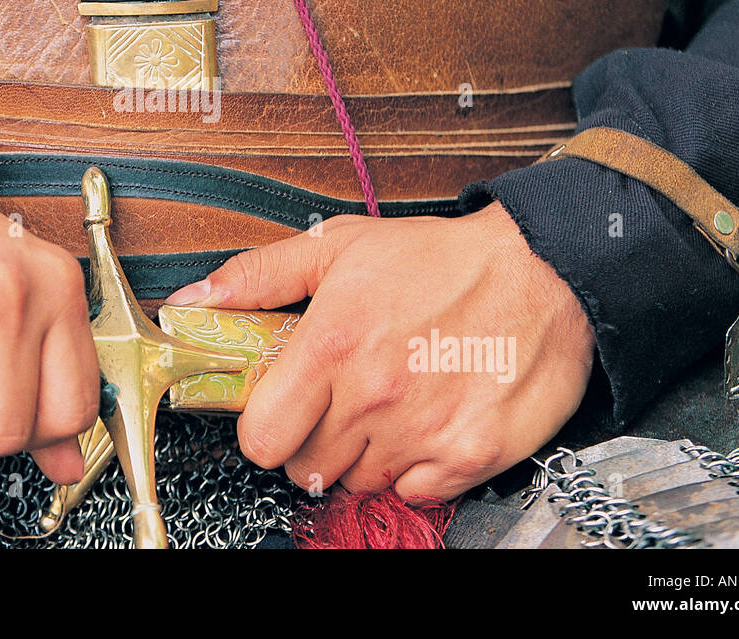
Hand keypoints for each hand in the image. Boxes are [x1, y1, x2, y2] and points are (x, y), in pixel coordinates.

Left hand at [166, 202, 593, 499]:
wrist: (543, 270)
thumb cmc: (440, 258)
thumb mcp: (339, 246)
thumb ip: (260, 276)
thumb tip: (195, 299)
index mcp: (333, 345)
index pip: (261, 437)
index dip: (265, 428)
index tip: (279, 412)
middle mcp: (374, 396)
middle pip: (306, 466)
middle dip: (313, 438)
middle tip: (338, 402)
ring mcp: (423, 431)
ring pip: (359, 480)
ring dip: (364, 453)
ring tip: (389, 403)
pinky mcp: (471, 455)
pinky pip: (416, 492)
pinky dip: (415, 468)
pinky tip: (425, 422)